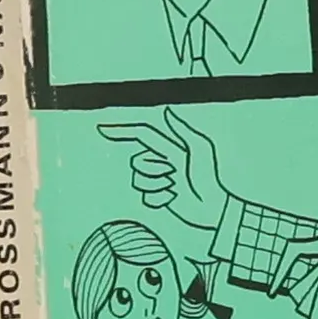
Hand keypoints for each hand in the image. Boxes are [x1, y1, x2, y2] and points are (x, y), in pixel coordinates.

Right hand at [99, 107, 226, 232]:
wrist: (214, 208)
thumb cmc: (210, 178)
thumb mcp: (199, 149)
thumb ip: (182, 130)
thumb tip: (167, 109)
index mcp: (169, 148)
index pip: (141, 135)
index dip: (122, 130)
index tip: (102, 128)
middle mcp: (161, 162)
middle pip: (137, 162)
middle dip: (152, 170)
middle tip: (174, 175)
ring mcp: (159, 181)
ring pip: (139, 181)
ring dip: (158, 186)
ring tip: (176, 188)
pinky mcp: (159, 198)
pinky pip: (146, 198)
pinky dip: (161, 200)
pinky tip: (175, 199)